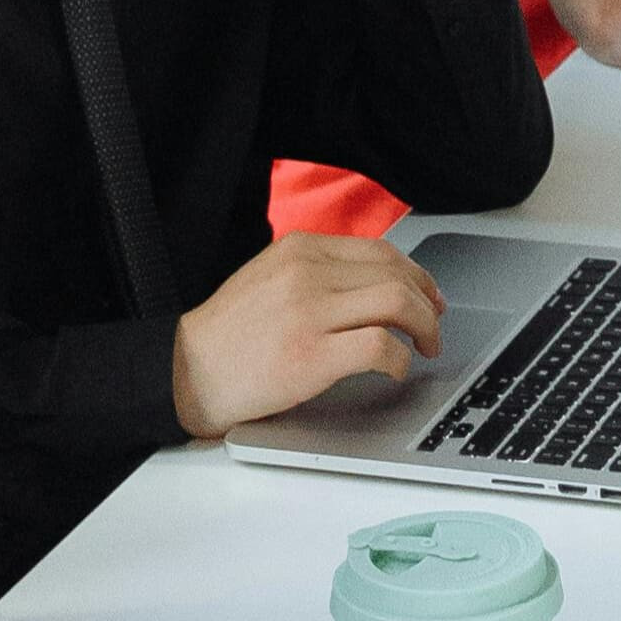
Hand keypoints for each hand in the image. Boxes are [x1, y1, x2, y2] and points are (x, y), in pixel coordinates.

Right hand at [173, 233, 446, 433]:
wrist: (186, 371)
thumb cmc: (228, 334)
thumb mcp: (268, 277)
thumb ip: (314, 271)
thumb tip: (372, 282)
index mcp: (299, 248)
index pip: (380, 251)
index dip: (416, 275)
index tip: (428, 295)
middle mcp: (307, 272)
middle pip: (395, 274)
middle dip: (428, 302)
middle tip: (434, 326)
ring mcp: (310, 312)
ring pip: (396, 302)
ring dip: (423, 327)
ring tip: (425, 346)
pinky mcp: (312, 355)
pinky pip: (378, 347)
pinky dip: (399, 359)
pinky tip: (395, 369)